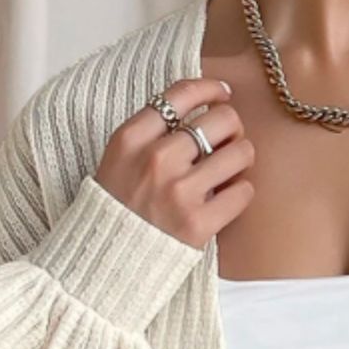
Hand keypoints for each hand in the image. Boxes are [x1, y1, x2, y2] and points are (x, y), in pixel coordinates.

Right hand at [94, 77, 255, 249]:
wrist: (105, 260)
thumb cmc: (118, 206)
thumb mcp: (120, 158)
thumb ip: (152, 132)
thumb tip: (202, 106)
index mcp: (132, 138)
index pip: (182, 94)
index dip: (211, 89)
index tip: (223, 94)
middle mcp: (156, 160)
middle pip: (221, 119)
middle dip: (232, 127)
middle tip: (227, 142)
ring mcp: (178, 192)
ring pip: (240, 153)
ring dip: (242, 158)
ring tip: (230, 170)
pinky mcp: (198, 224)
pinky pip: (243, 192)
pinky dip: (242, 191)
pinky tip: (228, 196)